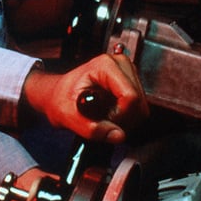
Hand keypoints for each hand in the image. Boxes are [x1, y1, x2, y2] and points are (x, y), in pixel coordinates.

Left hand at [23, 52, 147, 143]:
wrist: (59, 95)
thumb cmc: (61, 99)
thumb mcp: (68, 115)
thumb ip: (92, 129)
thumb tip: (117, 135)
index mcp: (105, 66)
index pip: (130, 96)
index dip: (119, 116)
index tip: (104, 120)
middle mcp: (120, 65)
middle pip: (139, 103)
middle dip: (123, 120)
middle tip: (103, 122)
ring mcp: (128, 73)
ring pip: (141, 108)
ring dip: (125, 120)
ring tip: (104, 118)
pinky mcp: (131, 84)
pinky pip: (139, 109)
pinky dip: (126, 118)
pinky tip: (110, 115)